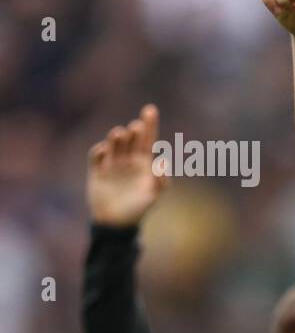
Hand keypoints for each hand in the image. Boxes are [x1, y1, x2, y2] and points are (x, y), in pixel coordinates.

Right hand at [86, 104, 167, 227]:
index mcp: (145, 163)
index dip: (150, 124)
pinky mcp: (97, 171)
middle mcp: (128, 160)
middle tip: (135, 129)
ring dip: (116, 137)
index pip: (148, 140)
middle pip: (131, 139)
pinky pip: (96, 156)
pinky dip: (99, 151)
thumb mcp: (153, 195)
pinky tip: (103, 150)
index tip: (150, 109)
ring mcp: (113, 164)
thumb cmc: (138, 209)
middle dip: (133, 131)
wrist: (117, 223)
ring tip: (120, 134)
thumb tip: (162, 160)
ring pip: (114, 144)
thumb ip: (160, 180)